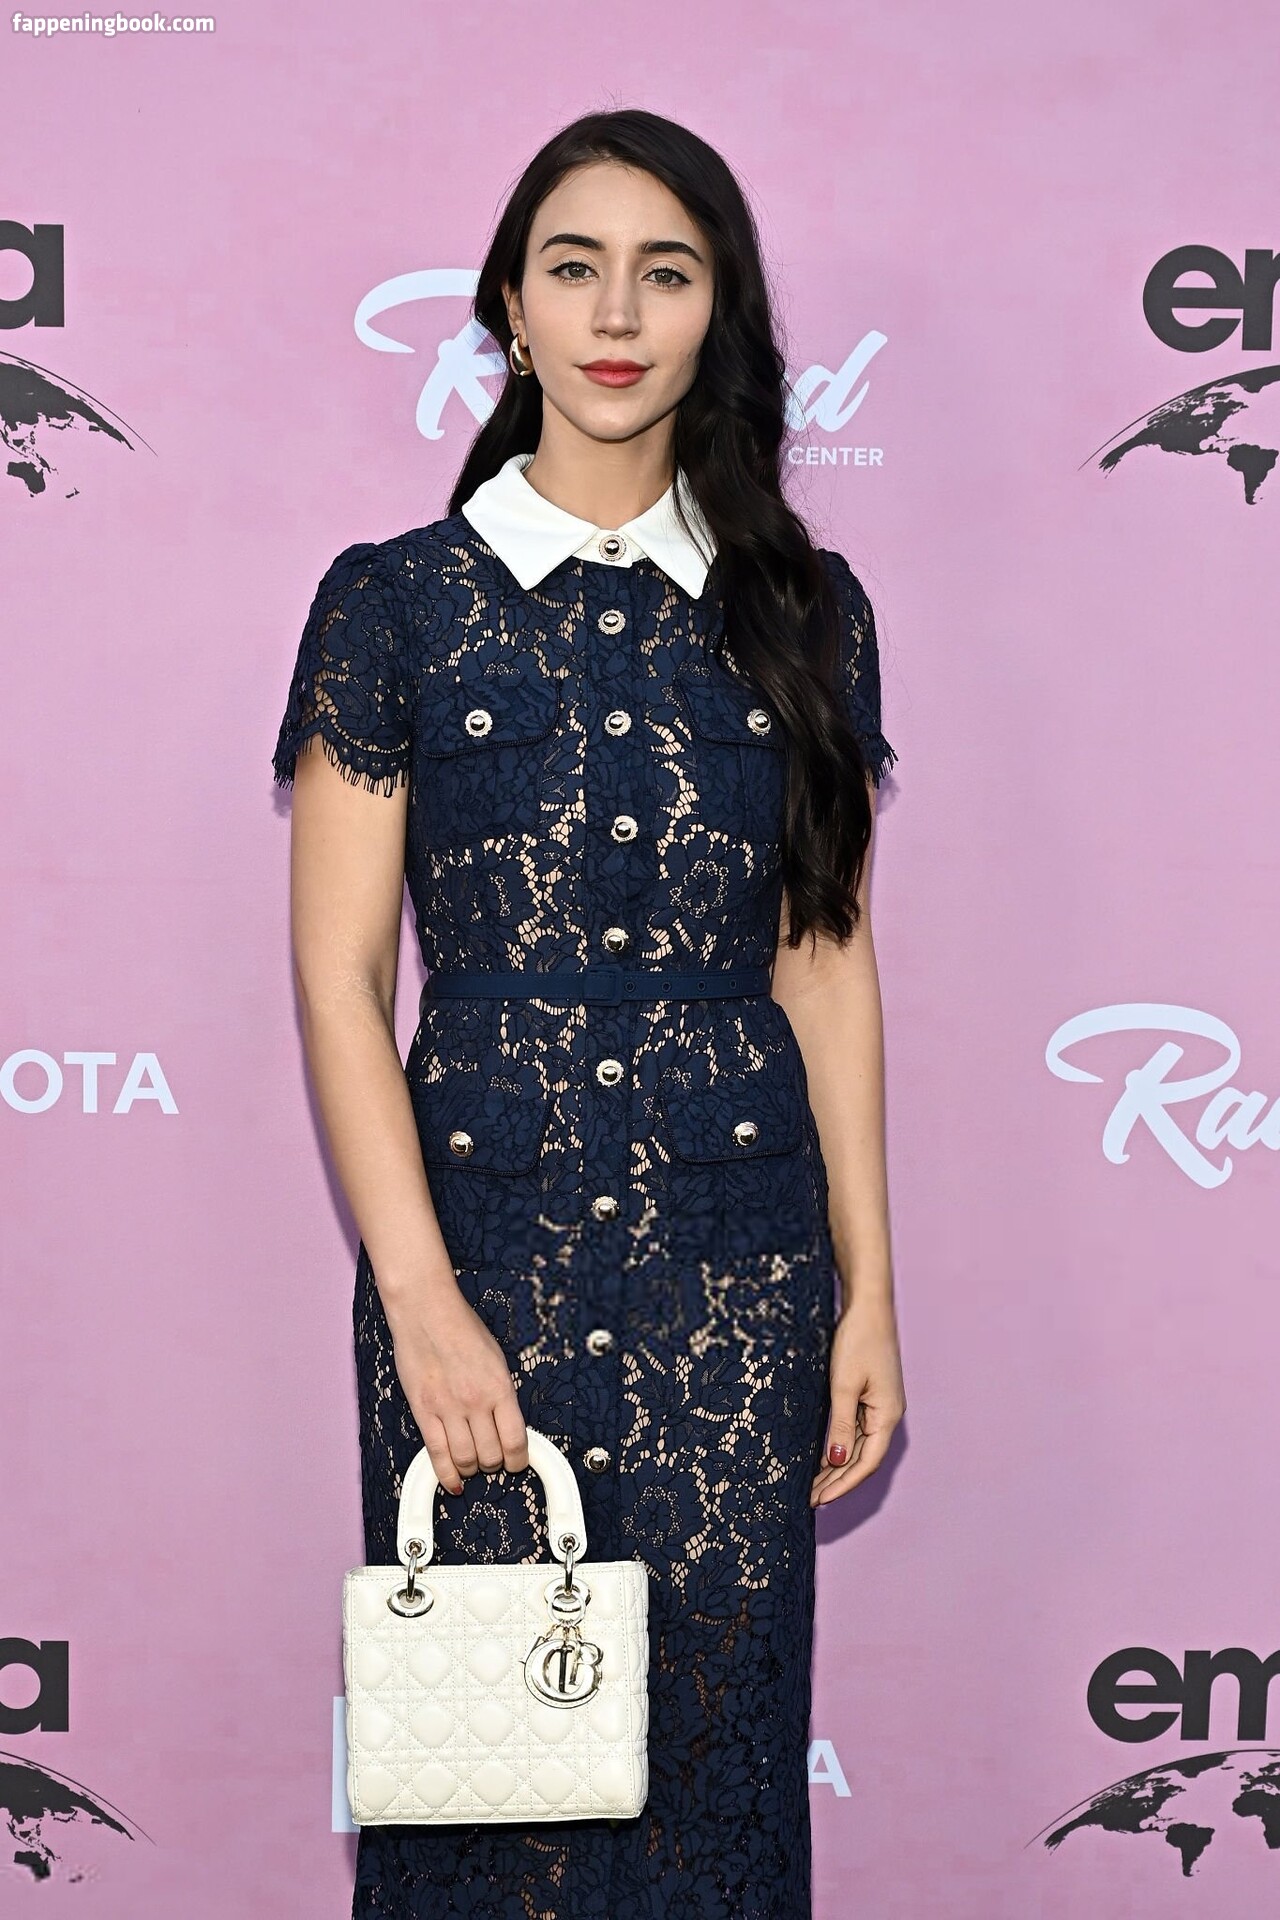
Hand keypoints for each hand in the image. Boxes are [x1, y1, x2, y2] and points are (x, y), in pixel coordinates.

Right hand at [385, 1284, 528, 1495]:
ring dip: (472, 1470)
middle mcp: (475, 1402)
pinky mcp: (423, 1411)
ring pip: (465, 1461)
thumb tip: (507, 1423)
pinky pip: (436, 1454)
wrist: (427, 1311)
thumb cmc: (462, 1329)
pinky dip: (446, 1475)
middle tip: (492, 1460)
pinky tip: (453, 1482)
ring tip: (473, 1465)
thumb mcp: (497, 1359)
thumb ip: (502, 1393)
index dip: (519, 1461)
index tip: (517, 1463)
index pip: (516, 1442)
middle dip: (495, 1465)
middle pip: (491, 1456)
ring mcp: (447, 1409)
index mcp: (500, 1388)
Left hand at [810, 1291, 904, 1506]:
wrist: (869, 1306)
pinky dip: (841, 1445)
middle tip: (810, 1499)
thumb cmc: (858, 1340)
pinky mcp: (871, 1395)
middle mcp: (888, 1414)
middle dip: (838, 1481)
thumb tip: (838, 1461)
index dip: (843, 1485)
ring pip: (860, 1446)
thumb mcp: (843, 1385)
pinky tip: (824, 1454)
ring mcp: (881, 1405)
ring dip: (838, 1466)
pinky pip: (857, 1429)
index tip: (819, 1500)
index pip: (866, 1463)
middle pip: (864, 1458)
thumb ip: (841, 1425)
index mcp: (887, 1415)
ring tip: (813, 1484)